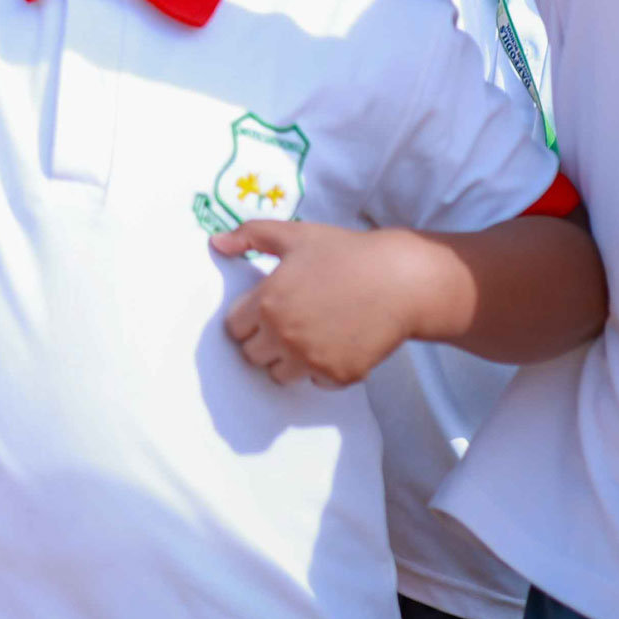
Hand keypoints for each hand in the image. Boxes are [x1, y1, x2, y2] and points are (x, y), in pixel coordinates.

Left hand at [214, 220, 424, 386]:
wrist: (402, 281)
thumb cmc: (346, 254)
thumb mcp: (294, 235)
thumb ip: (250, 235)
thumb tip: (216, 242)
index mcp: (267, 303)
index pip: (233, 328)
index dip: (248, 318)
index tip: (265, 309)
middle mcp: (284, 336)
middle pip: (251, 355)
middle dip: (263, 340)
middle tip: (288, 321)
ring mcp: (311, 359)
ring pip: (279, 374)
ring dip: (287, 360)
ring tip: (309, 334)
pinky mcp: (338, 376)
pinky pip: (314, 383)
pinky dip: (320, 370)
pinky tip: (335, 344)